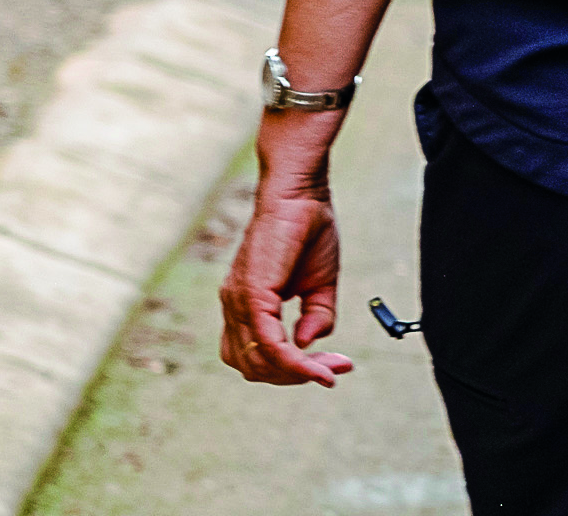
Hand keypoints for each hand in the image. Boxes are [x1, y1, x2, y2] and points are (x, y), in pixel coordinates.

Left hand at [218, 183, 355, 385]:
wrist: (301, 191)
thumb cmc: (309, 229)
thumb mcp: (319, 284)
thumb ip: (316, 318)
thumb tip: (307, 345)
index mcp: (245, 305)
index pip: (255, 357)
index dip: (289, 371)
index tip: (330, 370)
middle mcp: (234, 306)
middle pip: (253, 367)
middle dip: (295, 377)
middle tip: (333, 369)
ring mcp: (238, 300)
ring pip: (258, 362)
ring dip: (296, 374)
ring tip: (329, 368)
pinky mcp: (252, 293)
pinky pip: (269, 343)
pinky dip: (293, 362)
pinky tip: (317, 367)